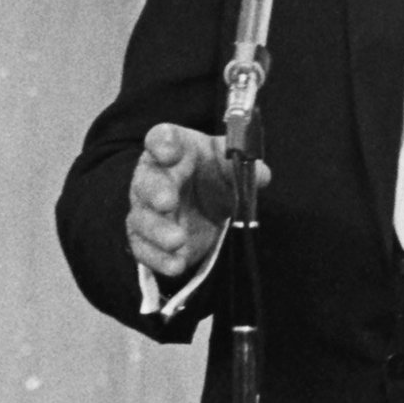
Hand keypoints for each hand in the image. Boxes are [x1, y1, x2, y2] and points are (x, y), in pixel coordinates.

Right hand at [124, 123, 269, 279]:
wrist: (206, 203)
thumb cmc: (215, 173)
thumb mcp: (232, 166)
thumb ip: (244, 168)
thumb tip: (261, 175)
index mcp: (175, 148)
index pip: (162, 137)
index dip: (162, 142)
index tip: (169, 151)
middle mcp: (154, 175)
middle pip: (147, 180)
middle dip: (156, 190)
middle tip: (168, 202)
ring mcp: (146, 208)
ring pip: (142, 217)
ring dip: (157, 230)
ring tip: (177, 240)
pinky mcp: (146, 238)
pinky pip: (145, 249)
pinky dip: (159, 258)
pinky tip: (177, 265)